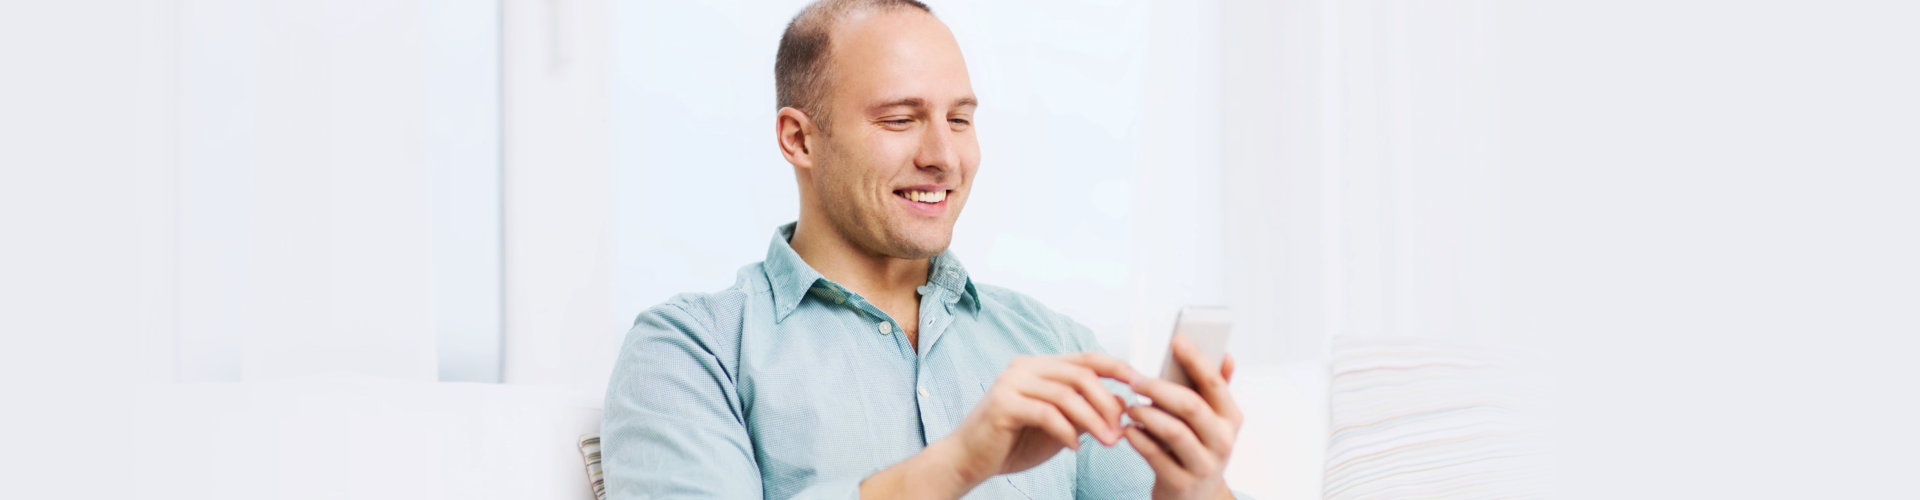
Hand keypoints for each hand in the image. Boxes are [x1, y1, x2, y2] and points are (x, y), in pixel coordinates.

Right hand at [950, 352, 1142, 481]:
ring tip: (1108, 443)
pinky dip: (1067, 432)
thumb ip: (1085, 412)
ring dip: (1093, 421)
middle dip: (1106, 404)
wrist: (968, 460)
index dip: (1117, 367)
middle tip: (1121, 431)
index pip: (1086, 359)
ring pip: (1066, 395)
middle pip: (1080, 374)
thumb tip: (1121, 402)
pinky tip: (1076, 448)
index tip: (1141, 383)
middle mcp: (1025, 367)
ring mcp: (1012, 383)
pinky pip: (1047, 414)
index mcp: (1039, 366)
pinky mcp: (1003, 404)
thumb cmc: (1012, 442)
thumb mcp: (1059, 426)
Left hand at [1125, 334, 1242, 499]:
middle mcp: (1223, 442)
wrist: (1196, 499)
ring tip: (1130, 406)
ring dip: (1146, 413)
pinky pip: (1154, 454)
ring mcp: (1203, 465)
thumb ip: (1216, 390)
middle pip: (1191, 406)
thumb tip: (1226, 356)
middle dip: (1159, 388)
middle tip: (1135, 380)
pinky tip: (1128, 429)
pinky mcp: (1181, 483)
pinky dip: (1137, 438)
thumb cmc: (1198, 449)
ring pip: (1173, 430)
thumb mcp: (1212, 422)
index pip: (1215, 384)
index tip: (1177, 338)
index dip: (1196, 359)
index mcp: (1232, 419)